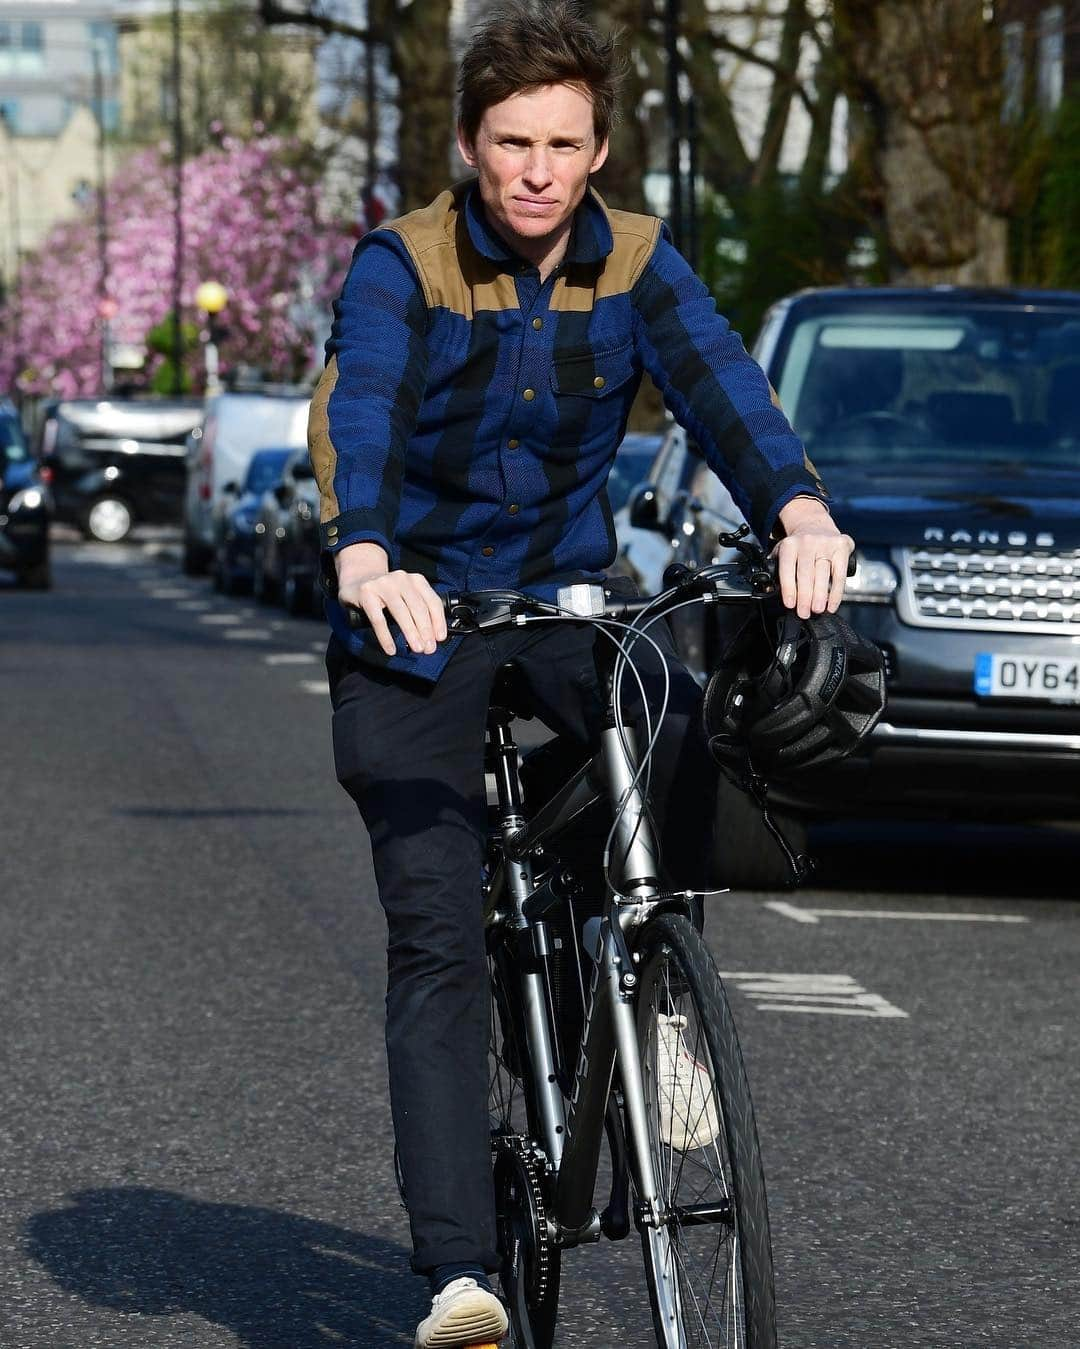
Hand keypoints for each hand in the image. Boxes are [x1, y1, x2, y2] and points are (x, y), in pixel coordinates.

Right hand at [335, 541, 447, 655]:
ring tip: (417, 648)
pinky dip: (385, 637)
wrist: (358, 580)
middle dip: (426, 630)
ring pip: (401, 612)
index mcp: (416, 580)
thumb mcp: (407, 596)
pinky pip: (378, 619)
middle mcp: (402, 579)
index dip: (438, 621)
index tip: (440, 638)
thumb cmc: (387, 594)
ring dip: (411, 633)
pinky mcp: (366, 593)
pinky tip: (391, 649)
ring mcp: (383, 584)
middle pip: (418, 607)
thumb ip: (419, 610)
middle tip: (429, 649)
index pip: (432, 601)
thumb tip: (432, 637)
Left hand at [772, 498, 853, 619]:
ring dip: (820, 596)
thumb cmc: (798, 547)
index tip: (790, 604)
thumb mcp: (783, 552)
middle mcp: (807, 542)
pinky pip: (839, 574)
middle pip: (806, 574)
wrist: (815, 525)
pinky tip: (832, 604)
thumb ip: (776, 568)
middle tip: (804, 612)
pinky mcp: (841, 547)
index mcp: (789, 545)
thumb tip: (769, 590)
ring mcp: (826, 544)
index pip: (788, 568)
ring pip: (823, 574)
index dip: (789, 588)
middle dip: (805, 597)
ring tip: (818, 610)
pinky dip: (836, 592)